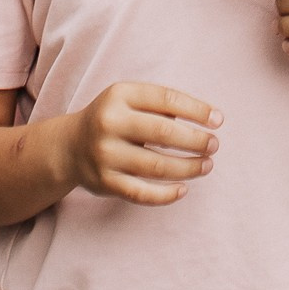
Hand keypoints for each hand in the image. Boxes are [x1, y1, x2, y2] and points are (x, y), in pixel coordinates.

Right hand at [66, 80, 218, 206]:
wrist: (70, 146)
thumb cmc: (114, 118)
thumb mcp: (130, 99)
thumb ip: (161, 105)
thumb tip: (207, 120)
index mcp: (120, 95)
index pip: (167, 99)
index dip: (197, 110)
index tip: (219, 120)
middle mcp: (109, 123)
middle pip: (164, 133)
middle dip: (196, 140)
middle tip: (215, 145)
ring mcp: (106, 155)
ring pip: (157, 166)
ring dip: (188, 167)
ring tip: (207, 165)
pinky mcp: (105, 183)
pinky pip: (142, 193)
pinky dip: (166, 194)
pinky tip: (184, 189)